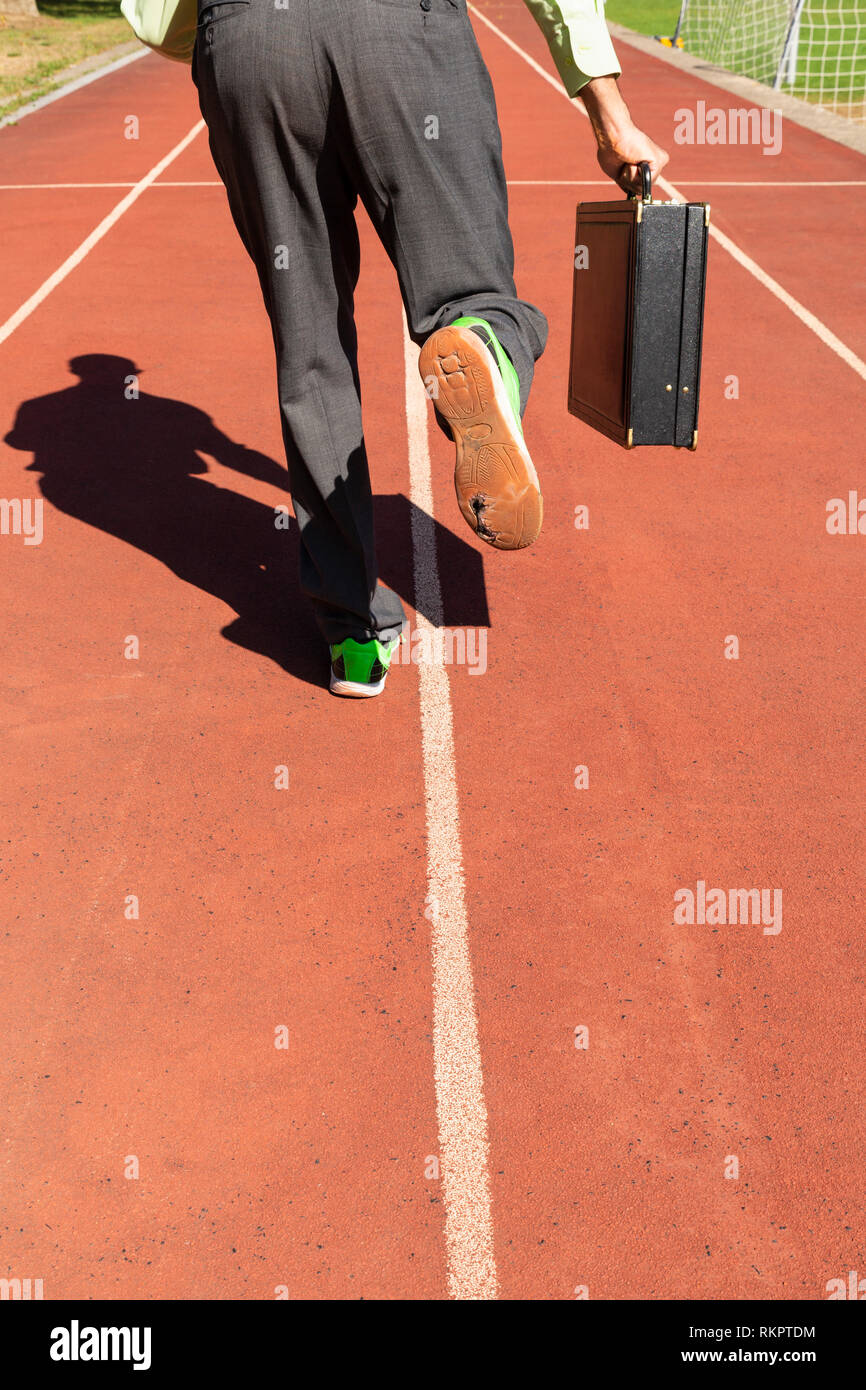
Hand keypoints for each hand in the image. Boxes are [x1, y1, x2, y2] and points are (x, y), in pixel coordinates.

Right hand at [579, 75, 668, 194]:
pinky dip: (634, 174)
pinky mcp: (661, 160)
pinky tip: (633, 160)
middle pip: (640, 190)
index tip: (623, 166)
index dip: (627, 182)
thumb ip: (630, 183)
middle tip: (625, 163)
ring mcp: (659, 162)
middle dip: (628, 181)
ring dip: (630, 177)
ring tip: (628, 161)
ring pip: (643, 187)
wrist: (612, 137)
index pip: (638, 188)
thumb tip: (634, 194)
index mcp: (646, 167)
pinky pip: (646, 181)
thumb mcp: (619, 174)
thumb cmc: (611, 151)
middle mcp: (655, 164)